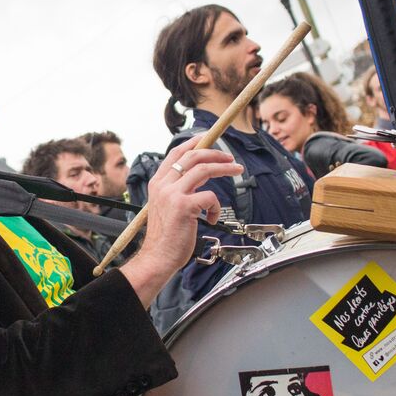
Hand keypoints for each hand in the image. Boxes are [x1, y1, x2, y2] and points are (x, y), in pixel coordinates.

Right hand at [120, 139, 241, 305]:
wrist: (157, 257)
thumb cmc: (165, 236)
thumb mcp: (166, 206)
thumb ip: (178, 189)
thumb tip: (198, 176)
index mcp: (157, 183)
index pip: (176, 153)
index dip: (194, 142)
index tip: (208, 138)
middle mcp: (163, 185)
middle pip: (192, 157)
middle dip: (215, 153)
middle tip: (230, 158)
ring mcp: (172, 195)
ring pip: (203, 170)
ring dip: (224, 168)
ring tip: (237, 170)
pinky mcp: (184, 207)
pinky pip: (210, 196)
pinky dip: (216, 207)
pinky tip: (212, 218)